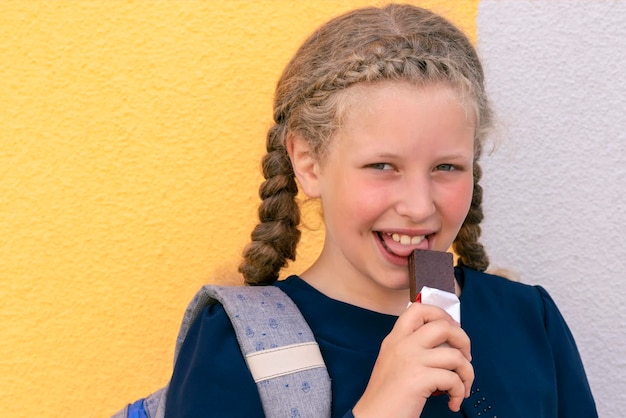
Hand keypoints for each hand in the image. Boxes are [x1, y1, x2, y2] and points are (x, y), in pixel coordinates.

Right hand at [352, 302, 472, 417]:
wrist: (373, 417)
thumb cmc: (385, 396)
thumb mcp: (392, 361)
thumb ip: (411, 348)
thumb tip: (443, 345)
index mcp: (395, 339)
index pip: (419, 309)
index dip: (442, 315)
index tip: (452, 329)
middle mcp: (403, 345)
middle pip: (443, 326)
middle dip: (463, 340)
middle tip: (465, 356)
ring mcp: (411, 360)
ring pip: (455, 355)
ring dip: (467, 373)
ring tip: (461, 387)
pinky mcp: (419, 379)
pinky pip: (453, 379)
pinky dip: (459, 392)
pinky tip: (452, 401)